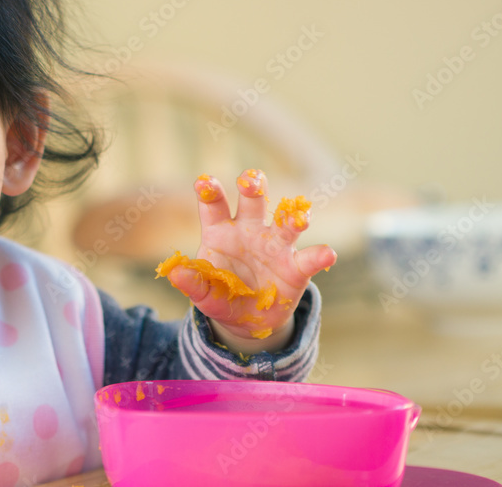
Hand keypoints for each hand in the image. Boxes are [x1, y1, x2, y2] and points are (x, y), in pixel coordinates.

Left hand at [163, 169, 335, 353]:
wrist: (246, 320)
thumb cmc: (221, 296)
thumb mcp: (204, 294)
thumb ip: (192, 282)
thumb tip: (174, 271)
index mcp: (220, 231)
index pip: (214, 205)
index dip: (209, 192)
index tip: (204, 182)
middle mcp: (249, 230)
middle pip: (252, 202)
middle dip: (252, 187)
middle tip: (250, 180)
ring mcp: (275, 246)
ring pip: (284, 223)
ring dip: (291, 217)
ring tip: (298, 217)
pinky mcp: (295, 268)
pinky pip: (308, 259)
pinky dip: (319, 255)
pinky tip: (327, 253)